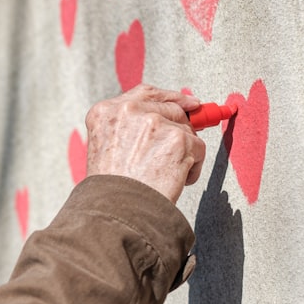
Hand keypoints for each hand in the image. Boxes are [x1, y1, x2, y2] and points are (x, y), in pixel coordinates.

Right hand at [84, 85, 205, 202]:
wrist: (116, 211)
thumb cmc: (110, 188)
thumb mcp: (106, 148)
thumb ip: (131, 128)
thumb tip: (176, 114)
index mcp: (105, 112)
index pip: (145, 93)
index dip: (169, 97)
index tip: (187, 103)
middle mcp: (128, 111)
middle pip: (171, 108)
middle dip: (181, 127)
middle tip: (181, 149)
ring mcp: (154, 122)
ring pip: (186, 130)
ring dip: (183, 152)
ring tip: (164, 175)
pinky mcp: (178, 139)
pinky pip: (198, 149)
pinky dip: (192, 168)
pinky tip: (174, 181)